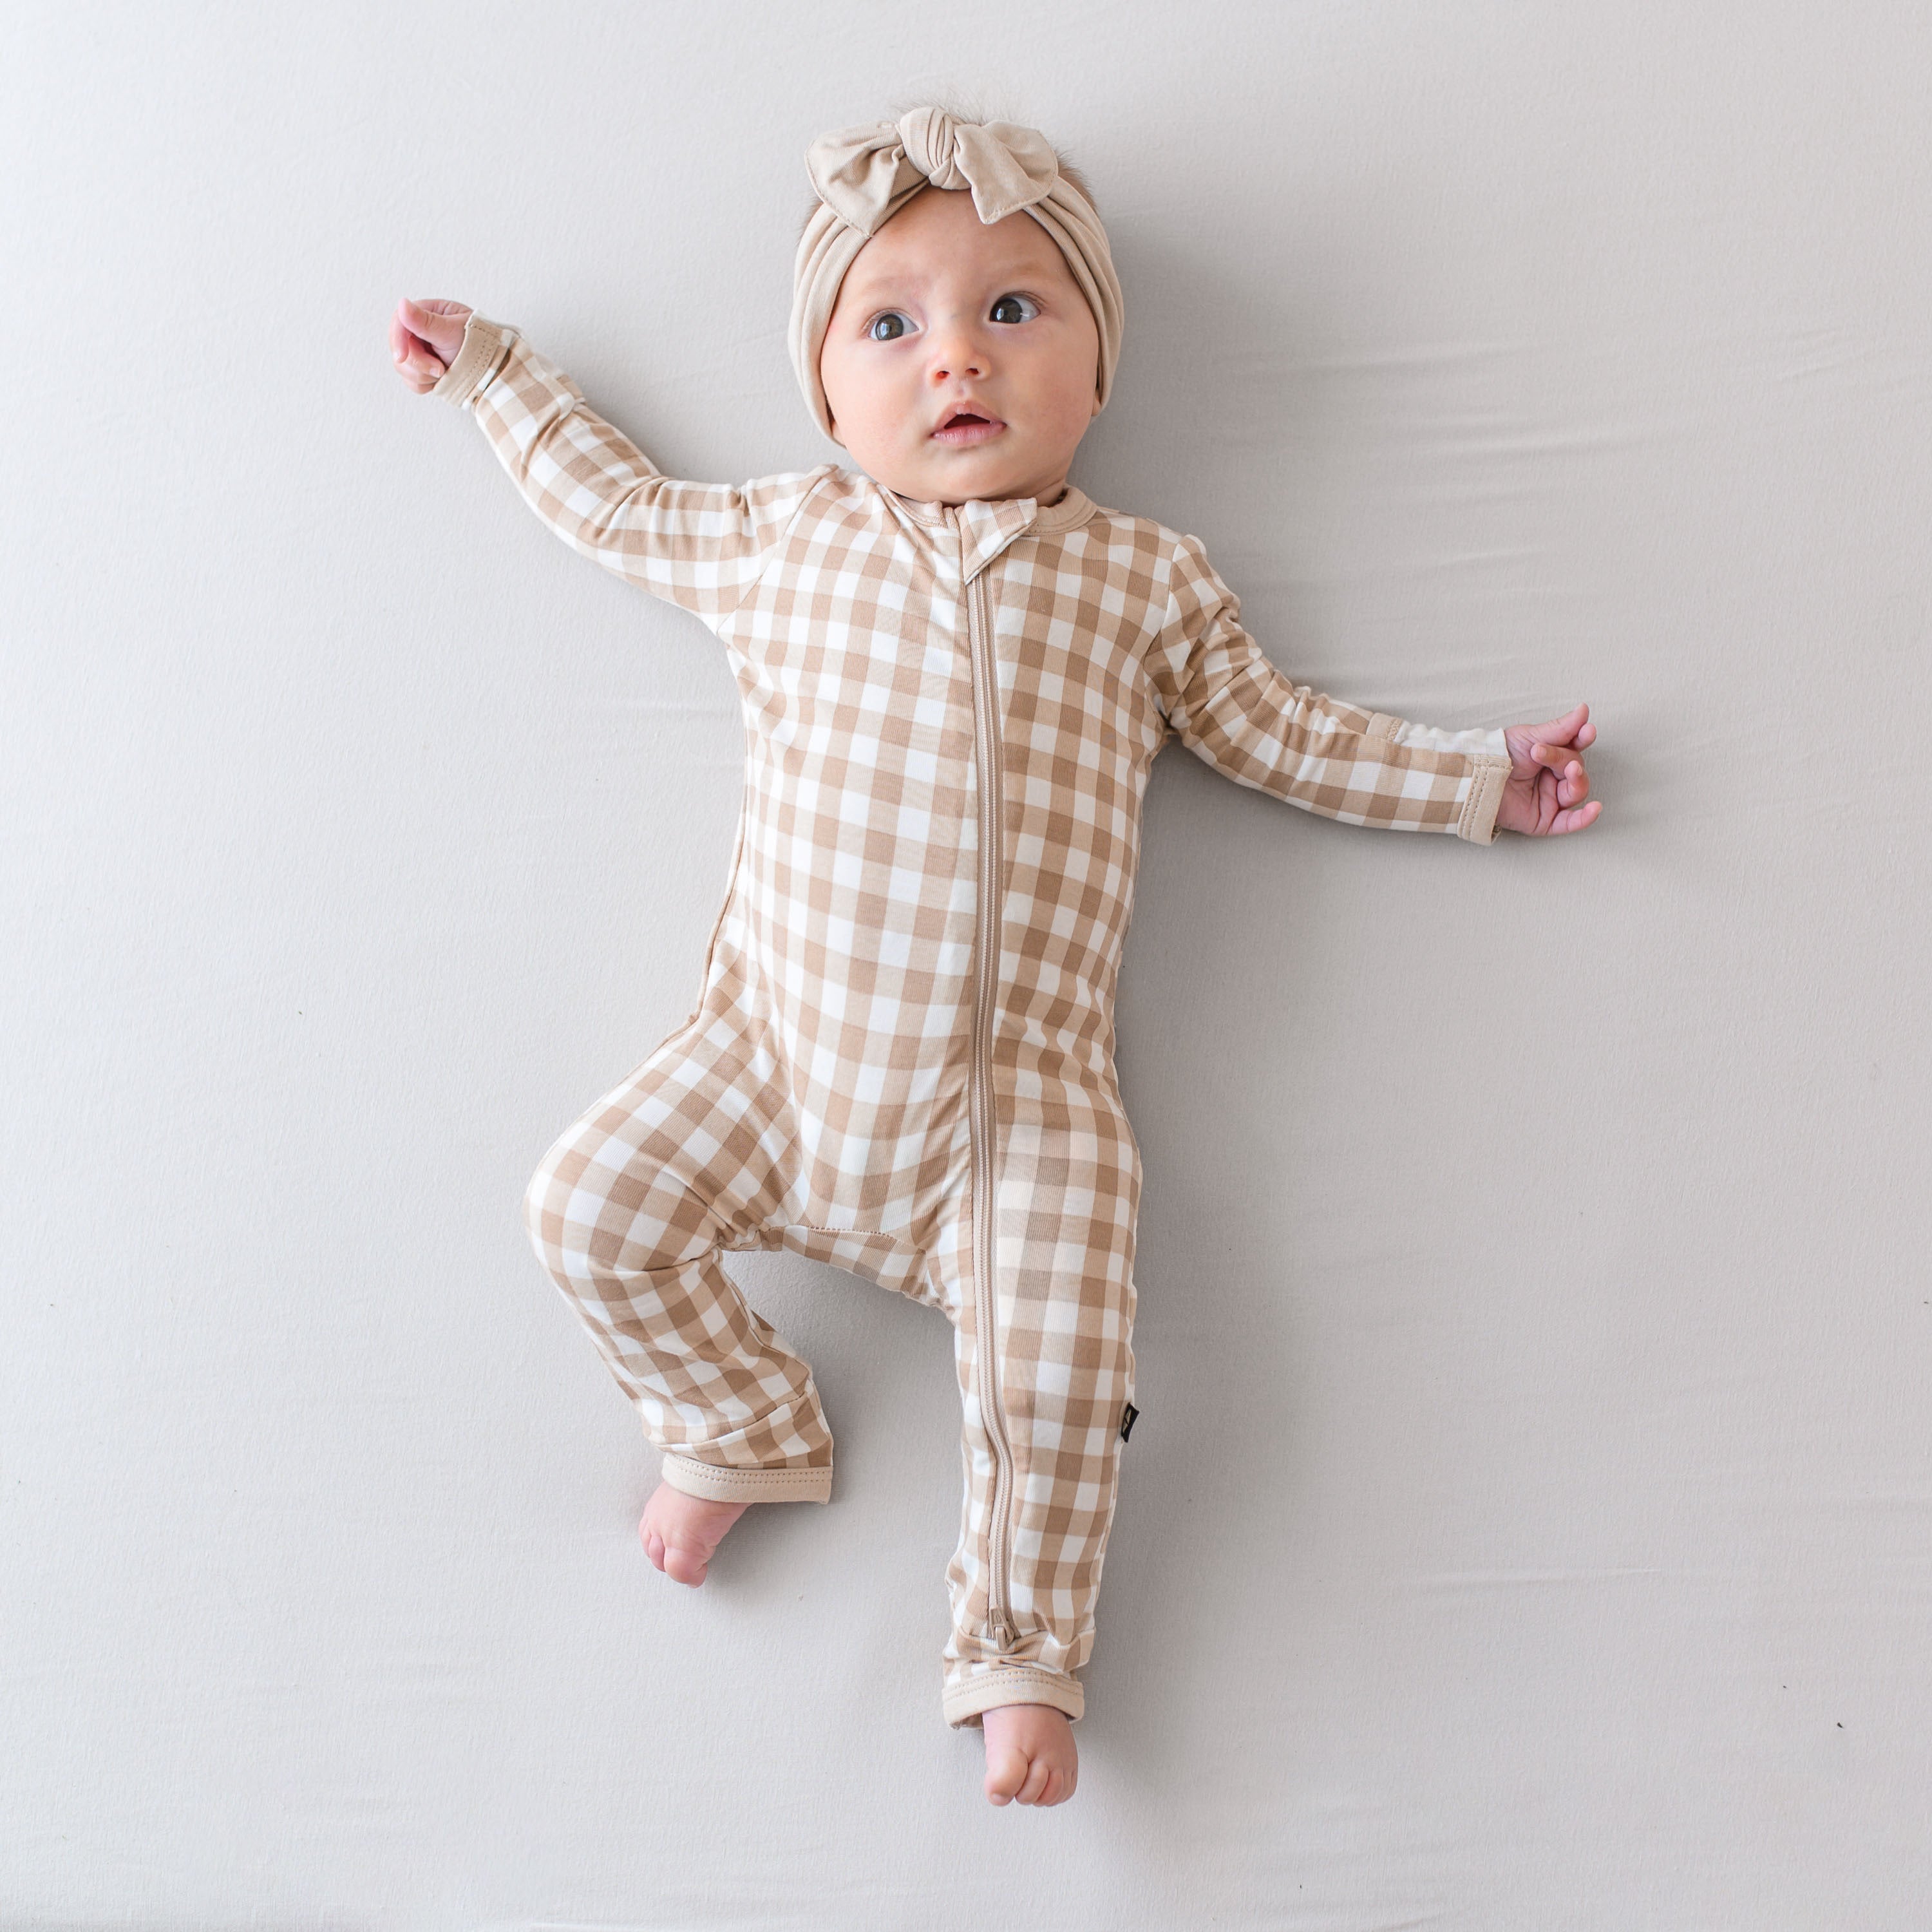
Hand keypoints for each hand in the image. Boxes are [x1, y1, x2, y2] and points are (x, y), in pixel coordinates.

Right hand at [390, 295, 472, 392]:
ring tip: (444, 372)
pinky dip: (424, 384)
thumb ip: (426, 321)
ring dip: (423, 375)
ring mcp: (420, 351)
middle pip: (399, 348)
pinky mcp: (422, 370)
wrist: (492, 371)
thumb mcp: (452, 332)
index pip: (399, 322)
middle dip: (418, 363)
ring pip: (403, 367)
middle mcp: (419, 331)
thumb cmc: (478, 345)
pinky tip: (440, 380)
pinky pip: (410, 381)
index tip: (401, 356)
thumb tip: (402, 303)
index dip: (397, 340)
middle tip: (440, 369)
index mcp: (426, 313)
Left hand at [1496, 701, 1601, 835]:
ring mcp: (1550, 799)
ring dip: (1576, 780)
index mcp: (1552, 757)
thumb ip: (1560, 728)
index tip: (1587, 731)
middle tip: (1541, 753)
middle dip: (1564, 760)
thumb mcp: (1529, 737)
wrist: (1475, 778)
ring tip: (1568, 770)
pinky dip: (1585, 817)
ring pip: (1577, 791)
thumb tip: (1584, 710)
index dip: (1583, 739)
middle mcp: (1554, 778)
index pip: (1576, 748)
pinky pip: (1570, 822)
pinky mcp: (1544, 820)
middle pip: (1576, 769)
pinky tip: (1595, 808)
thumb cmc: (1498, 756)